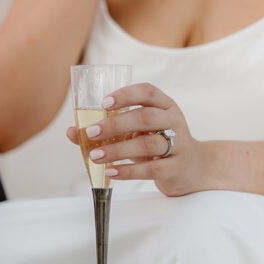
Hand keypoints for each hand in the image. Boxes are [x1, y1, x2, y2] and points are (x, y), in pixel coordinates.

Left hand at [66, 82, 209, 196]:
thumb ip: (106, 130)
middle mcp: (173, 120)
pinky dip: (128, 171)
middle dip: (115, 124)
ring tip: (95, 155)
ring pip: (148, 144)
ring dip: (118, 150)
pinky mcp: (177, 168)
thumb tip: (72, 131)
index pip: (147, 92)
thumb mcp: (135, 133)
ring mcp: (179, 144)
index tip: (103, 102)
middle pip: (145, 117)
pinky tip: (111, 171)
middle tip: (90, 132)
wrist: (192, 168)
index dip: (125, 95)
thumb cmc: (156, 145)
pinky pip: (152, 169)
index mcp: (164, 105)